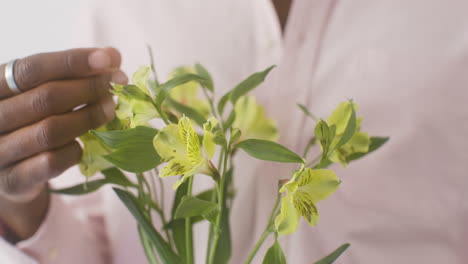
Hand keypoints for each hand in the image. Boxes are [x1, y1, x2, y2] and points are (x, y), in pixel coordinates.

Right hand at [0, 48, 126, 240]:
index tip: (109, 59)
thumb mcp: (41, 92)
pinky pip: (51, 162)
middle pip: (45, 99)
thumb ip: (71, 75)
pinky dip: (75, 150)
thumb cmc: (31, 121)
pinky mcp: (13, 179)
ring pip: (50, 131)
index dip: (74, 62)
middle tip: (118, 85)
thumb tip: (113, 58)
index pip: (33, 69)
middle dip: (89, 89)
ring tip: (110, 109)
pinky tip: (86, 143)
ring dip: (88, 118)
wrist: (11, 169)